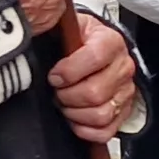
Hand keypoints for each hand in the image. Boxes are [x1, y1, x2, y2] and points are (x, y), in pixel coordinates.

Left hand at [47, 15, 135, 142]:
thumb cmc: (78, 40)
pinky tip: (75, 119)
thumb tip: (32, 28)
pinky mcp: (123, 112)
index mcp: (110, 42)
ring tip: (65, 104)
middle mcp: (123, 67)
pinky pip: (106, 132)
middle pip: (95, 93)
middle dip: (67, 96)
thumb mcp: (68, 26)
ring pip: (101, 115)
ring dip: (75, 113)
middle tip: (57, 91)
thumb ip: (54, 28)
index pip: (94, 58)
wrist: (94, 48)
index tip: (54, 76)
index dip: (69, 71)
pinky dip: (85, 130)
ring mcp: (125, 91)